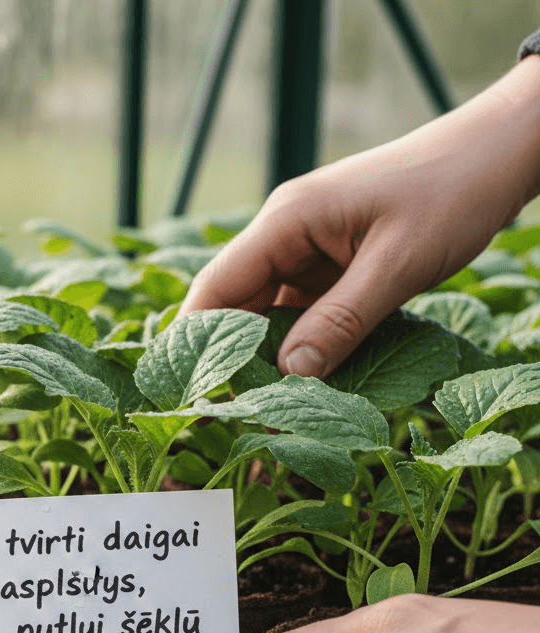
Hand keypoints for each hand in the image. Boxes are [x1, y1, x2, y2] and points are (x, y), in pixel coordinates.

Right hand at [180, 56, 539, 377]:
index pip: (215, 288)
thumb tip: (289, 375)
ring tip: (273, 408)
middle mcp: (285, 235)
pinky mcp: (331, 268)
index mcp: (286, 221)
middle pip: (234, 307)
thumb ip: (341, 321)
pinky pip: (302, 315)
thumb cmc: (454, 191)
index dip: (196, 343)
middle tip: (241, 415)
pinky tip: (310, 381)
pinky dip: (303, 348)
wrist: (500, 152)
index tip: (195, 393)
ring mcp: (307, 252)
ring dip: (270, 360)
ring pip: (267, 317)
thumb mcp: (398, 264)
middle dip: (234, 360)